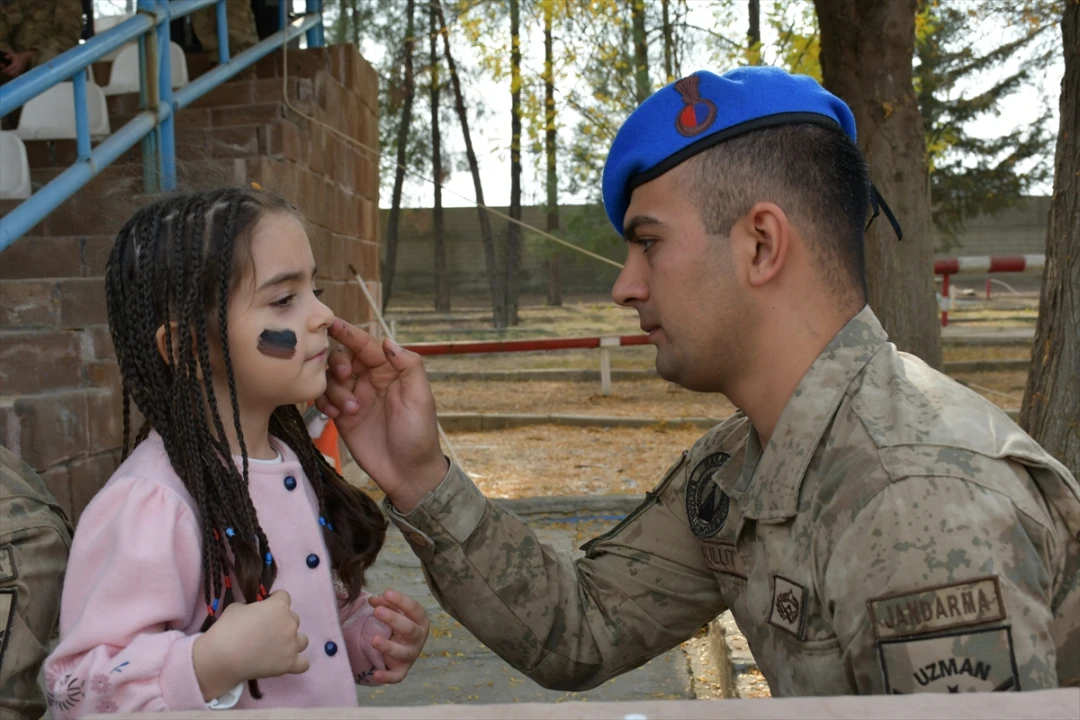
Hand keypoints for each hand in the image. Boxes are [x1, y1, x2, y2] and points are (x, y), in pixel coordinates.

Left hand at [0, 50, 32, 77]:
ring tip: (7, 72)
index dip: (4, 70)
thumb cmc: (20, 56)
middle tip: (3, 70)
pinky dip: (13, 75)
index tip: (2, 69)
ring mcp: (20, 71)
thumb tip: (4, 57)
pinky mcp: (22, 72)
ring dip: (9, 74)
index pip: (8, 69)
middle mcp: (18, 69)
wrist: (28, 58)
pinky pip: (17, 75)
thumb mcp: (13, 55)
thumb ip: (8, 56)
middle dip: (6, 72)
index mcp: (15, 65)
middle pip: (10, 73)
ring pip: (13, 75)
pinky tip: (12, 73)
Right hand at [192, 590, 308, 700]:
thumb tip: (256, 613)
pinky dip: (297, 663)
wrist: (222, 657)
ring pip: (302, 640)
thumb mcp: (237, 607)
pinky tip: (286, 662)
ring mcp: (292, 644)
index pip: (284, 597)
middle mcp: (290, 623)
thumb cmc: (227, 629)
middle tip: (264, 632)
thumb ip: (253, 607)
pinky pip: (303, 664)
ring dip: (292, 641)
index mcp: (279, 606)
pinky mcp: (289, 663)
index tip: (263, 609)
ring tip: (276, 647)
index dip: (273, 601)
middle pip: (293, 618)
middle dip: (281, 622)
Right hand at [314, 319, 447, 511]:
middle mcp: (370, 381)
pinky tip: (336, 415)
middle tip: (345, 378)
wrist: (407, 473)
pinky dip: (324, 402)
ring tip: (349, 409)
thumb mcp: (420, 398)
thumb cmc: (419, 434)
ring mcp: (355, 398)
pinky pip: (324, 399)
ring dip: (333, 389)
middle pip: (342, 358)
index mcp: (390, 371)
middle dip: (338, 363)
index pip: (366, 345)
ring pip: (329, 379)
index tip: (331, 322)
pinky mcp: (342, 417)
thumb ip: (408, 366)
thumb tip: (387, 341)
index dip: (348, 332)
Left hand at [367, 589, 429, 682]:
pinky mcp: (401, 669)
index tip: (387, 592)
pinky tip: (375, 674)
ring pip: (403, 653)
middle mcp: (418, 638)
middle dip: (393, 620)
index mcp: (420, 620)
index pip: (414, 609)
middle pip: (409, 629)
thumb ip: (385, 604)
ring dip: (389, 647)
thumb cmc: (398, 625)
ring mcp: (411, 655)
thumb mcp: (394, 612)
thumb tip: (373, 600)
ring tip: (374, 640)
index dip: (401, 601)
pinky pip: (397, 676)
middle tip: (377, 611)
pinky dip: (387, 677)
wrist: (400, 647)